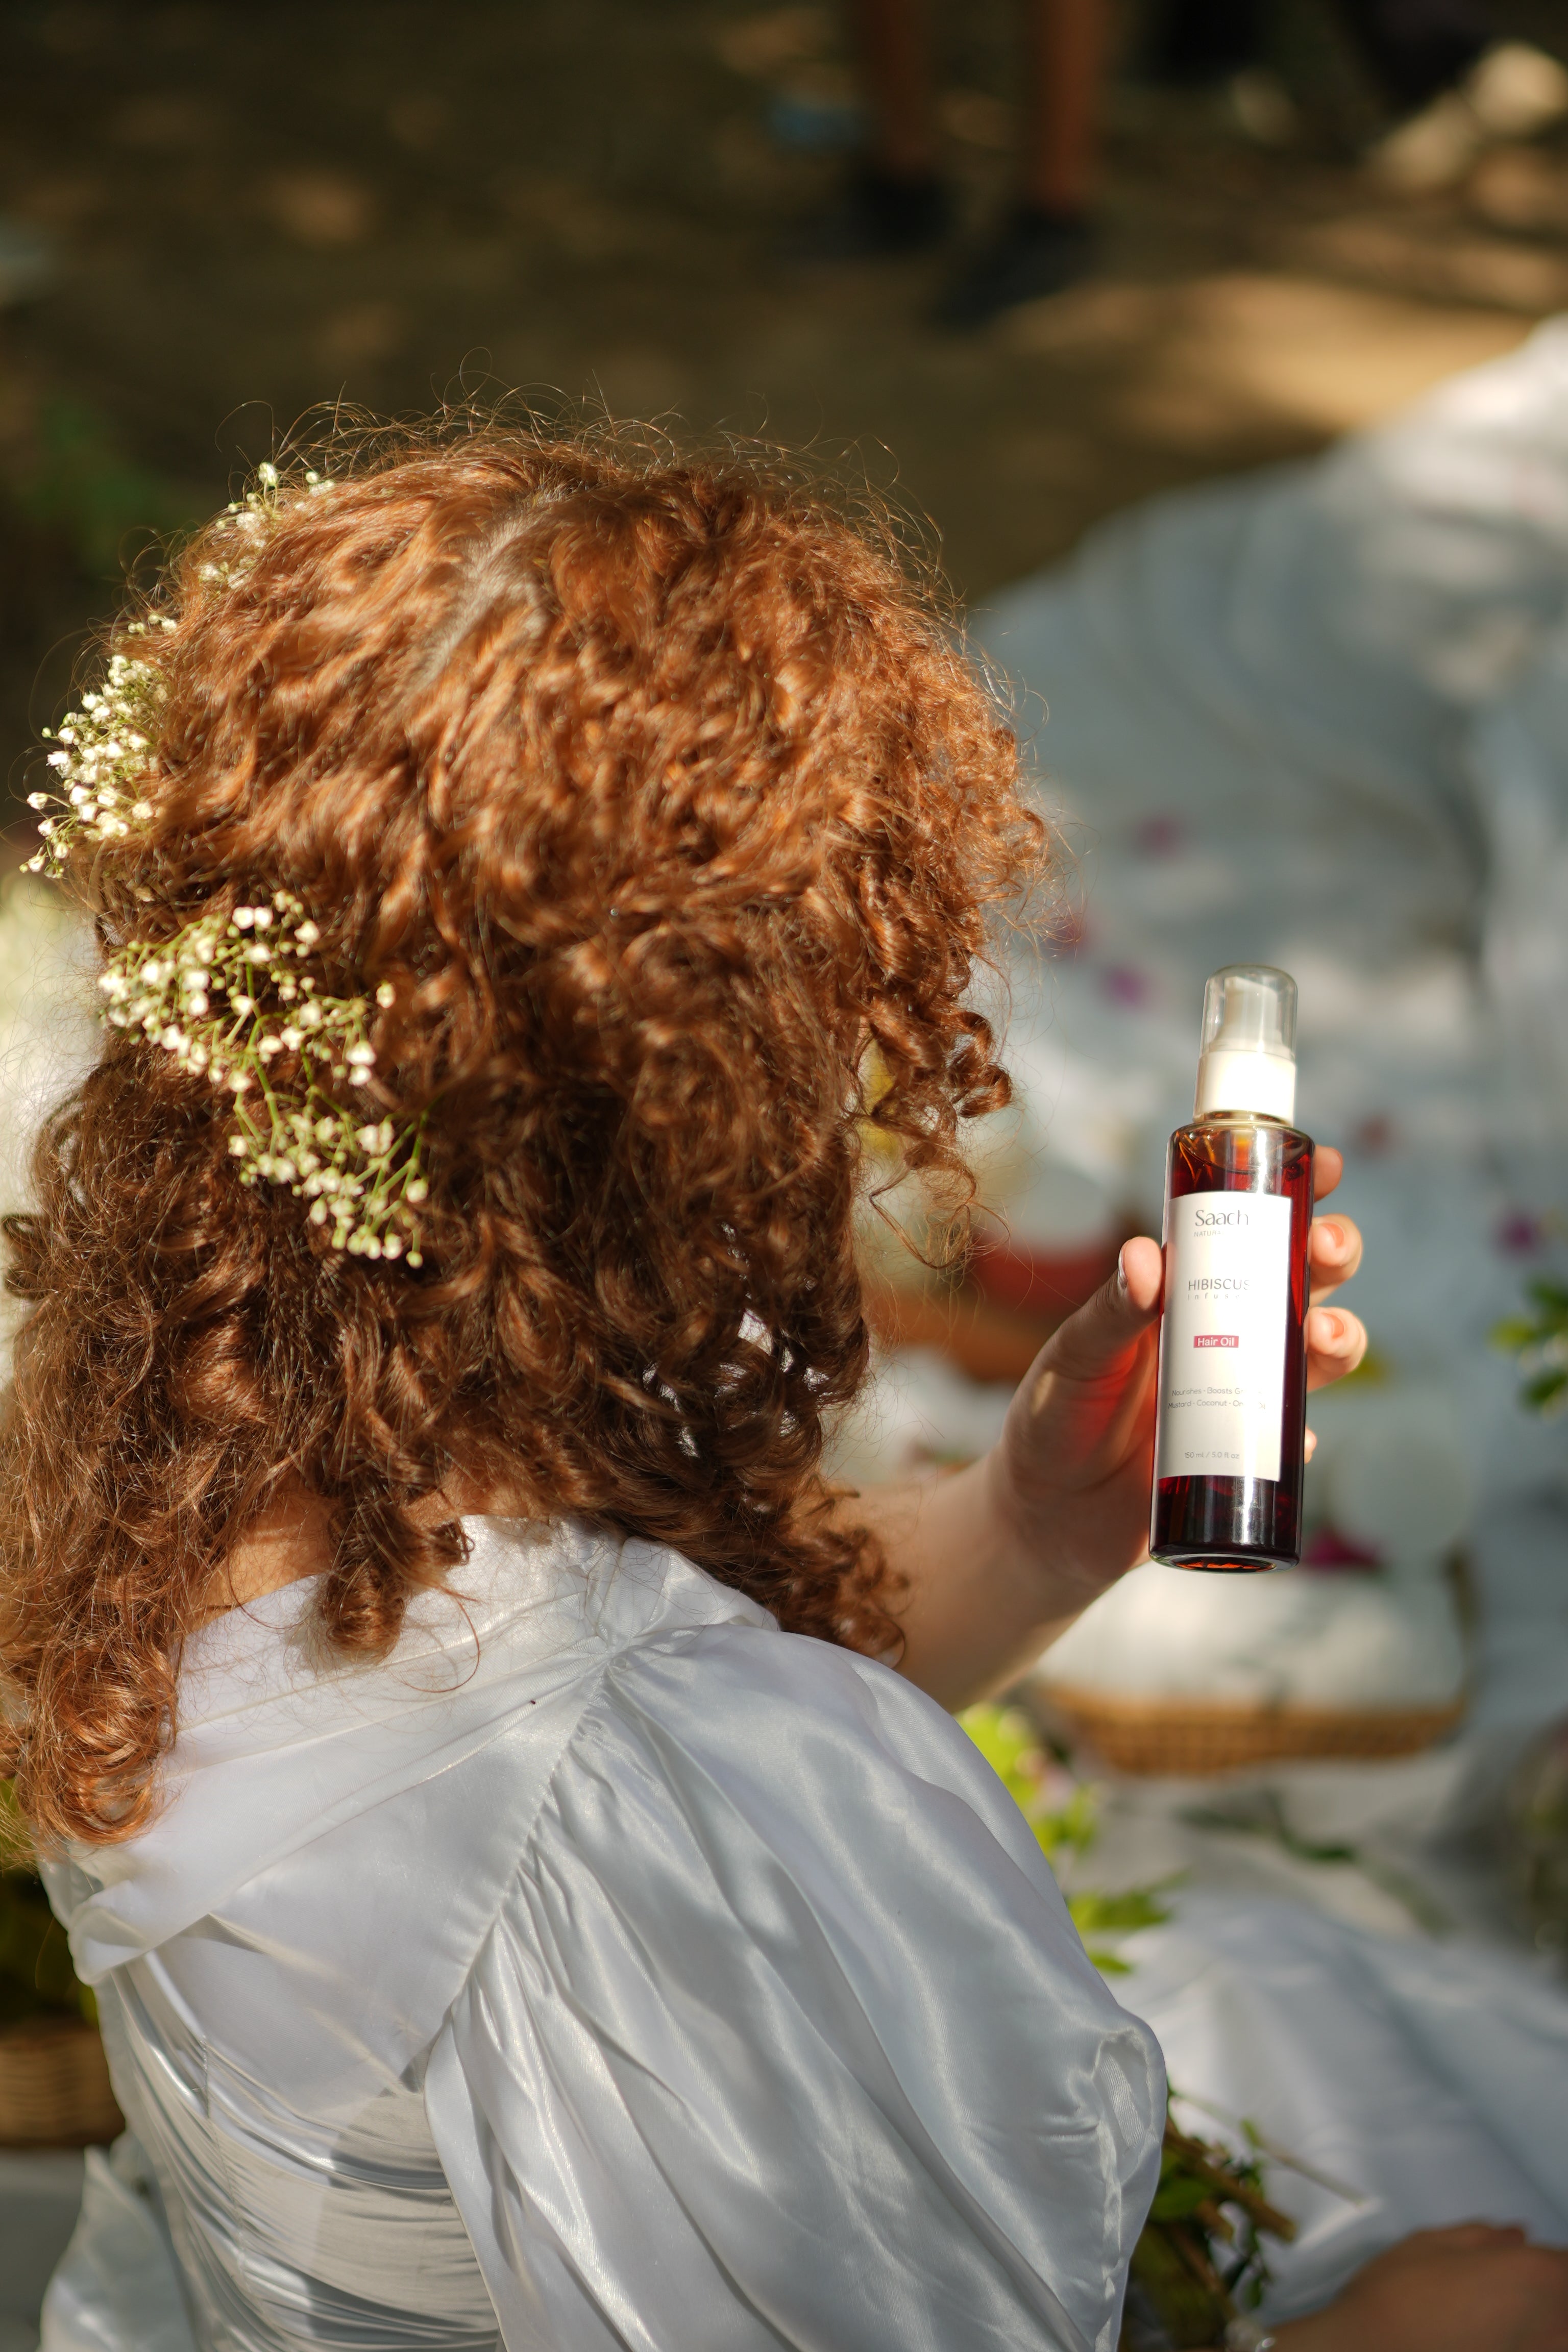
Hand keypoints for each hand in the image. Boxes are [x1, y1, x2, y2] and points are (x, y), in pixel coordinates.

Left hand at [991, 1146, 1365, 1600]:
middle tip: (1326, 1250)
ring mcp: (1242, 1396)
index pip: (1246, 1229)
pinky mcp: (1245, 1457)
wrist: (1044, 1518)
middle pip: (1302, 1281)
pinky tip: (1295, 1439)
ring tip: (1326, 1336)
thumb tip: (1148, 1256)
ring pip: (1314, 1354)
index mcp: (1184, 1292)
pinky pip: (1293, 1441)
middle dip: (1332, 1256)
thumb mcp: (1073, 1357)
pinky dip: (1302, 1436)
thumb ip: (1108, 1311)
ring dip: (1340, 1337)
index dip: (1293, 1193)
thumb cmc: (1055, 1417)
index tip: (1328, 1163)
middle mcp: (1225, 1336)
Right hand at [1275, 2225, 1567, 2351]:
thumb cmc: (1400, 2291)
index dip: (1549, 2263)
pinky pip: (1537, 2350)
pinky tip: (1494, 2338)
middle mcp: (1549, 2322)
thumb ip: (1484, 2237)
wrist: (1371, 2351)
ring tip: (1501, 2315)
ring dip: (1546, 2324)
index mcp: (1535, 2275)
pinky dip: (1528, 2342)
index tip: (1528, 2263)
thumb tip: (1517, 2236)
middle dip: (1551, 2292)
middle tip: (1513, 2289)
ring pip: (1560, 2334)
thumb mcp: (1433, 2243)